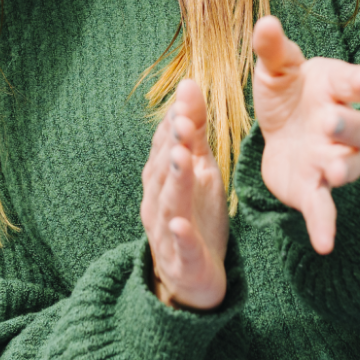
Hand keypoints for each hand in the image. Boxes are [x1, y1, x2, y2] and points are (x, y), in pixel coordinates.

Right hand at [141, 79, 228, 310]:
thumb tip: (188, 83)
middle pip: (164, 169)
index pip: (165, 144)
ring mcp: (167, 230)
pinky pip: (180, 245)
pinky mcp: (182, 259)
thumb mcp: (201, 169)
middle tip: (183, 119)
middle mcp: (158, 200)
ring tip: (181, 158)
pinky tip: (180, 223)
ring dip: (174, 180)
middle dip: (172, 143)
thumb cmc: (196, 215)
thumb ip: (194, 131)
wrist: (192, 275)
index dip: (175, 121)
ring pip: (169, 202)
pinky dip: (180, 234)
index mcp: (163, 178)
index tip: (186, 94)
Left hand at [252, 16, 359, 254]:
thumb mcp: (274, 70)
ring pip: (351, 165)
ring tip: (331, 166)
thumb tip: (263, 20)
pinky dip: (326, 226)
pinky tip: (324, 245)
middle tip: (330, 121)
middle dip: (349, 125)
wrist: (277, 129)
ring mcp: (332, 158)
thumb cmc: (285, 93)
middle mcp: (342, 126)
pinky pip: (325, 209)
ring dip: (344, 166)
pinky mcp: (314, 187)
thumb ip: (272, 49)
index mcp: (337, 90)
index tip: (356, 82)